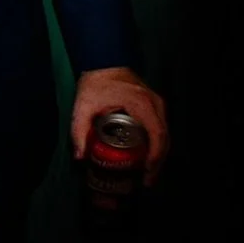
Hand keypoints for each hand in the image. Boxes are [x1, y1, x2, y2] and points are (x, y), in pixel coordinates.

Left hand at [70, 66, 169, 184]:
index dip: (155, 157)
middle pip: (165, 138)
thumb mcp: (83, 107)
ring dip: (159, 155)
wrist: (103, 61)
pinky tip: (147, 157)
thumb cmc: (95, 83)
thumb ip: (79, 131)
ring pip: (165, 134)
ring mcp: (157, 104)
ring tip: (147, 173)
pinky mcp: (155, 105)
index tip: (148, 173)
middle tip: (147, 181)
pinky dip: (157, 144)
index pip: (157, 135)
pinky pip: (160, 128)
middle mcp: (155, 104)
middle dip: (158, 162)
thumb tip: (79, 157)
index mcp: (141, 104)